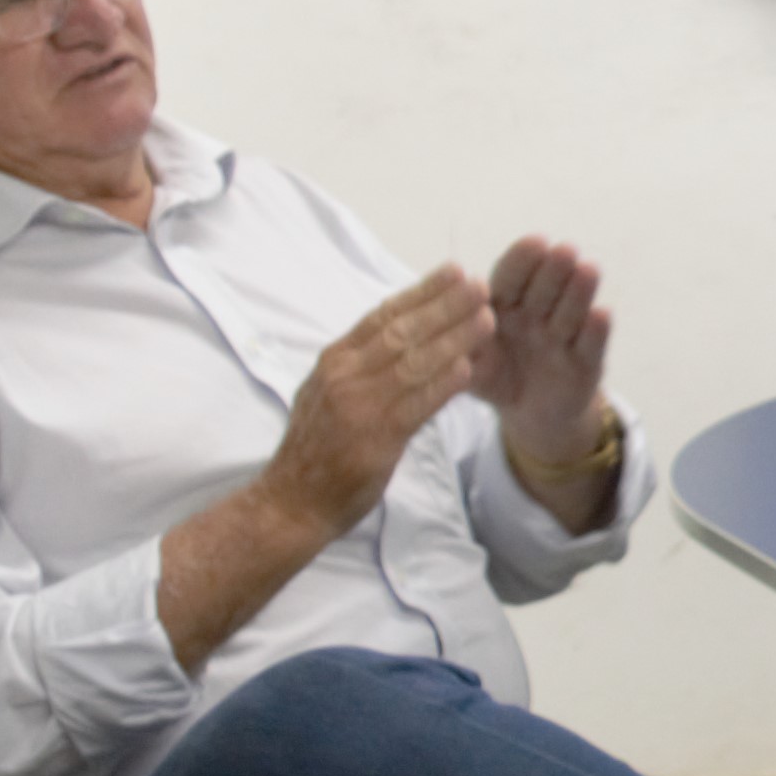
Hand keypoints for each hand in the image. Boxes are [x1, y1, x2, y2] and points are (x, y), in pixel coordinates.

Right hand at [265, 265, 494, 538]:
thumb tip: (405, 336)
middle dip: (444, 305)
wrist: (289, 503)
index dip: (420, 292)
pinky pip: (414, 406)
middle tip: (480, 284)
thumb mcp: (330, 393)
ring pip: (413, 363)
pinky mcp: (373, 441)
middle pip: (401, 332)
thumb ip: (363, 366)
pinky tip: (468, 369)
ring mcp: (357, 407)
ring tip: (486, 319)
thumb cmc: (316, 449)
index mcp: (334, 360)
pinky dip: (442, 386)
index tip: (452, 272)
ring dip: (453, 339)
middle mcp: (343, 376)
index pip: (382, 316)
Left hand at [473, 236, 619, 477]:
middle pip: (546, 288)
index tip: (535, 242)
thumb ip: (464, 353)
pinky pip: (591, 345)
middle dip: (554, 269)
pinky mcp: (588, 363)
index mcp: (504, 307)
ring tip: (588, 270)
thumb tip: (448, 338)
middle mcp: (537, 315)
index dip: (522, 261)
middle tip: (565, 250)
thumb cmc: (497, 379)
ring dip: (579, 290)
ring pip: (571, 310)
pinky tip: (601, 314)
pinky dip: (596, 331)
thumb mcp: (473, 369)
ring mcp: (564, 336)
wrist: (531, 415)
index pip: (511, 279)